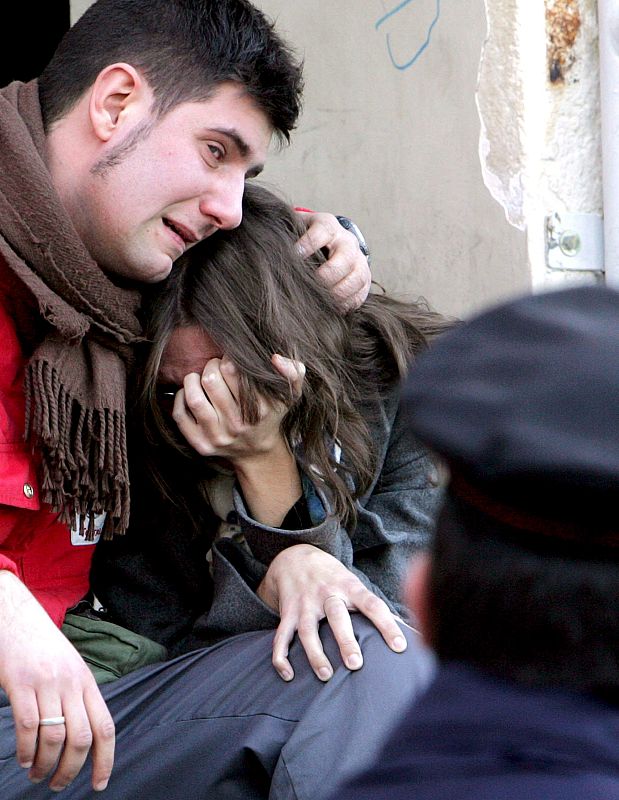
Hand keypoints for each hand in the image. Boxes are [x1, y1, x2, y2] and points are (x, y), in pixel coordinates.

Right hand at [0, 571, 113, 791]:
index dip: (106, 759)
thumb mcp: (71, 668)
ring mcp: (46, 684)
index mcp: (87, 682)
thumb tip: (84, 736)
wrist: (19, 616)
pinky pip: (27, 726)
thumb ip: (78, 696)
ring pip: (54, 737)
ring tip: (37, 774)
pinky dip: (26, 750)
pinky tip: (24, 758)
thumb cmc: (44, 647)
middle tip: (58, 784)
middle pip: (81, 738)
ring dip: (46, 765)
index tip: (100, 783)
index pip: (105, 727)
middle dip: (71, 770)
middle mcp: (71, 684)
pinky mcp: (21, 684)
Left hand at [173, 354, 304, 524]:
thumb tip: (275, 358)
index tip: (230, 358)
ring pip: (194, 398)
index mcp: (259, 409)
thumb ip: (293, 373)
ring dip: (192, 380)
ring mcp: (218, 437)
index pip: (232, 370)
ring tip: (199, 377)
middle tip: (215, 366)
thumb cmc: (271, 414)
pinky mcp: (201, 445)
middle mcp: (238, 424)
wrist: (258, 452)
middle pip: (211, 380)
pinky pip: (180, 416)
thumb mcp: (290, 395)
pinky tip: (189, 393)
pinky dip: (180, 398)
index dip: (228, 358)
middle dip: (210, 366)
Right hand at [256, 544, 407, 681]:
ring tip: (326, 675)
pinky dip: (281, 656)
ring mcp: (305, 604)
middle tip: (356, 664)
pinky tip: (288, 675)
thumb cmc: (334, 577)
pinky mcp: (287, 613)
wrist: (294, 556)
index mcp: (350, 587)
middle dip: (345, 640)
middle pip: (337, 616)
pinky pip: (281, 636)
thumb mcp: (355, 584)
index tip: (400, 647)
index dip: (387, 625)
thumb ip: (377, 607)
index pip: (372, 605)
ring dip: (315, 653)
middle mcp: (327, 594)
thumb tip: (411, 629)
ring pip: (308, 630)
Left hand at [295, 211, 370, 310]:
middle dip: (326, 276)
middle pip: (344, 259)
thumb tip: (266, 250)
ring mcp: (359, 261)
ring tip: (321, 301)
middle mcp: (347, 242)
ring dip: (337, 293)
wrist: (330, 245)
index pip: (322, 231)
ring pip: (356, 278)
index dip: (308, 245)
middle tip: (310, 287)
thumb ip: (285, 237)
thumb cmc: (304, 240)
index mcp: (328, 226)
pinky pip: (361, 294)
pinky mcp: (364, 280)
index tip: (294, 258)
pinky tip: (332, 308)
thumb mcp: (295, 231)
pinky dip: (346, 304)